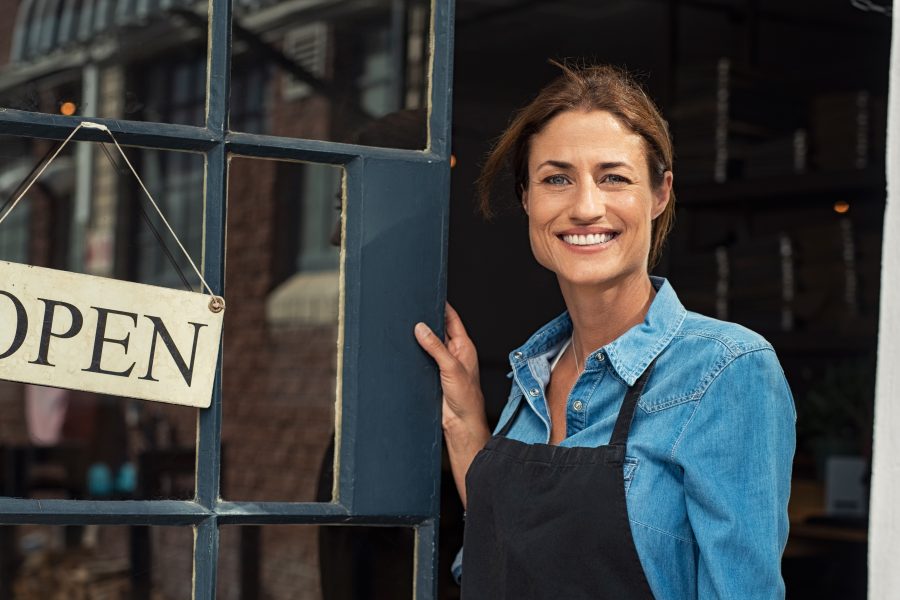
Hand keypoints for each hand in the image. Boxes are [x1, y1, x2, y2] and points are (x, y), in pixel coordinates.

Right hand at [415, 303, 490, 506]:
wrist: (461, 424)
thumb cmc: (466, 398)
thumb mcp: (451, 368)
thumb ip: (436, 347)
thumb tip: (421, 328)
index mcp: (464, 346)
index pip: (451, 319)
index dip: (441, 305)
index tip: (429, 292)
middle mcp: (454, 353)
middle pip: (438, 329)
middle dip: (426, 319)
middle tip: (411, 307)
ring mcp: (443, 364)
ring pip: (428, 344)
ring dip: (419, 337)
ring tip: (403, 325)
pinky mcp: (433, 375)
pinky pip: (422, 358)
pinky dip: (414, 352)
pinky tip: (403, 348)